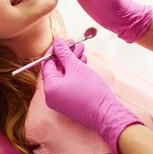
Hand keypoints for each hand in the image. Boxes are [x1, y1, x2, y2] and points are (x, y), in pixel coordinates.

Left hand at [41, 37, 142, 153]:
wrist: (105, 113)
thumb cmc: (91, 91)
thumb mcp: (76, 67)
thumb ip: (64, 53)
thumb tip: (57, 41)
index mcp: (49, 88)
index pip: (47, 64)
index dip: (54, 50)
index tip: (62, 40)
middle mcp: (51, 96)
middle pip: (56, 69)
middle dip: (66, 54)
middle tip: (75, 43)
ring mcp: (60, 100)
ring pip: (64, 75)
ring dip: (72, 61)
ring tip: (82, 49)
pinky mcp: (69, 101)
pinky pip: (68, 83)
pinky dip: (75, 72)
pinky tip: (83, 62)